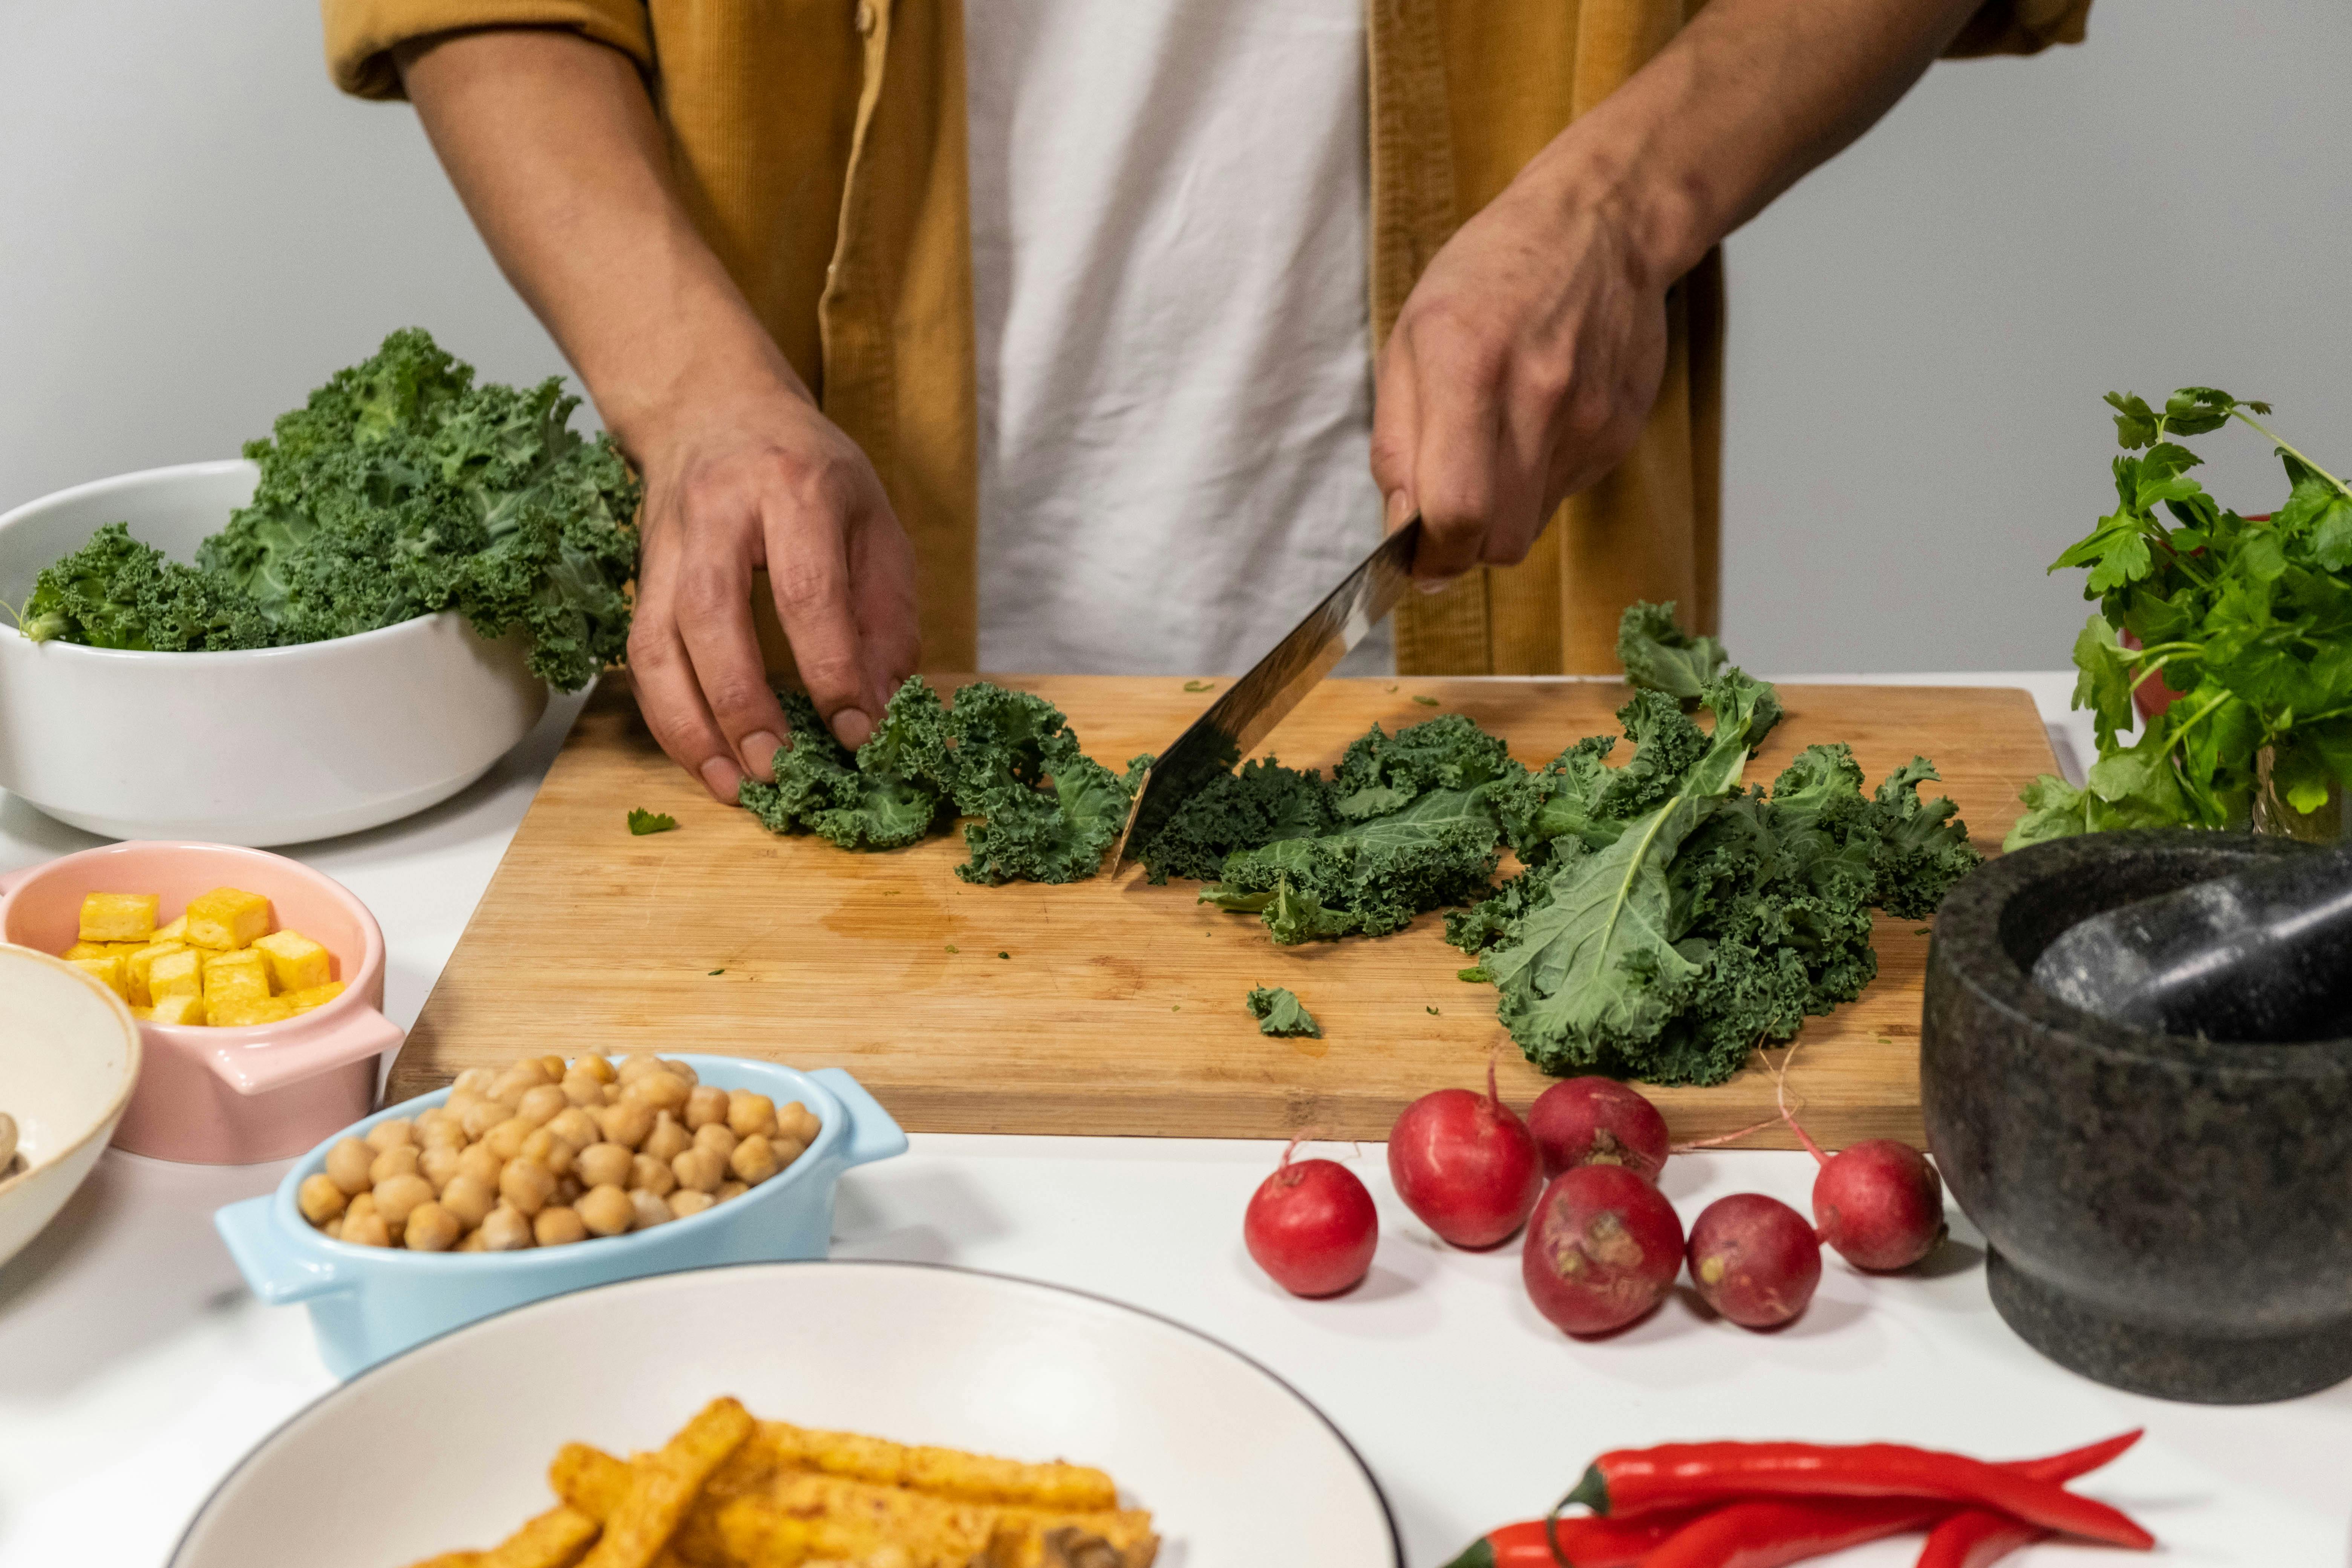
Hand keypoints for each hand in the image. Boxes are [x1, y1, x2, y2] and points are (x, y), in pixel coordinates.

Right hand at [626, 385, 920, 801]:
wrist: (714, 408)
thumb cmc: (809, 472)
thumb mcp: (874, 523)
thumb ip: (887, 617)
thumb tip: (881, 711)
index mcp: (794, 489)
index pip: (807, 593)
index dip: (832, 672)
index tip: (859, 734)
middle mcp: (718, 513)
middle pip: (713, 619)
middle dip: (744, 708)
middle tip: (781, 773)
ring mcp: (665, 545)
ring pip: (656, 645)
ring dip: (690, 728)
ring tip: (733, 787)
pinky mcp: (638, 575)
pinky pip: (639, 657)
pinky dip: (667, 718)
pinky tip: (703, 760)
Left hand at [1371, 163, 1671, 584]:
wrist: (1602, 226)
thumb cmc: (1490, 276)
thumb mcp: (1409, 339)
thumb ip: (1397, 444)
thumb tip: (1398, 532)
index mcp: (1468, 370)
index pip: (1456, 512)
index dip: (1430, 557)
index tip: (1412, 561)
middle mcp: (1536, 400)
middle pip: (1498, 541)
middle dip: (1460, 550)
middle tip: (1444, 515)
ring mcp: (1588, 420)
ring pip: (1531, 527)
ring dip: (1497, 517)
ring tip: (1488, 450)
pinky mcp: (1618, 431)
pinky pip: (1563, 493)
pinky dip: (1535, 483)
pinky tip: (1533, 425)